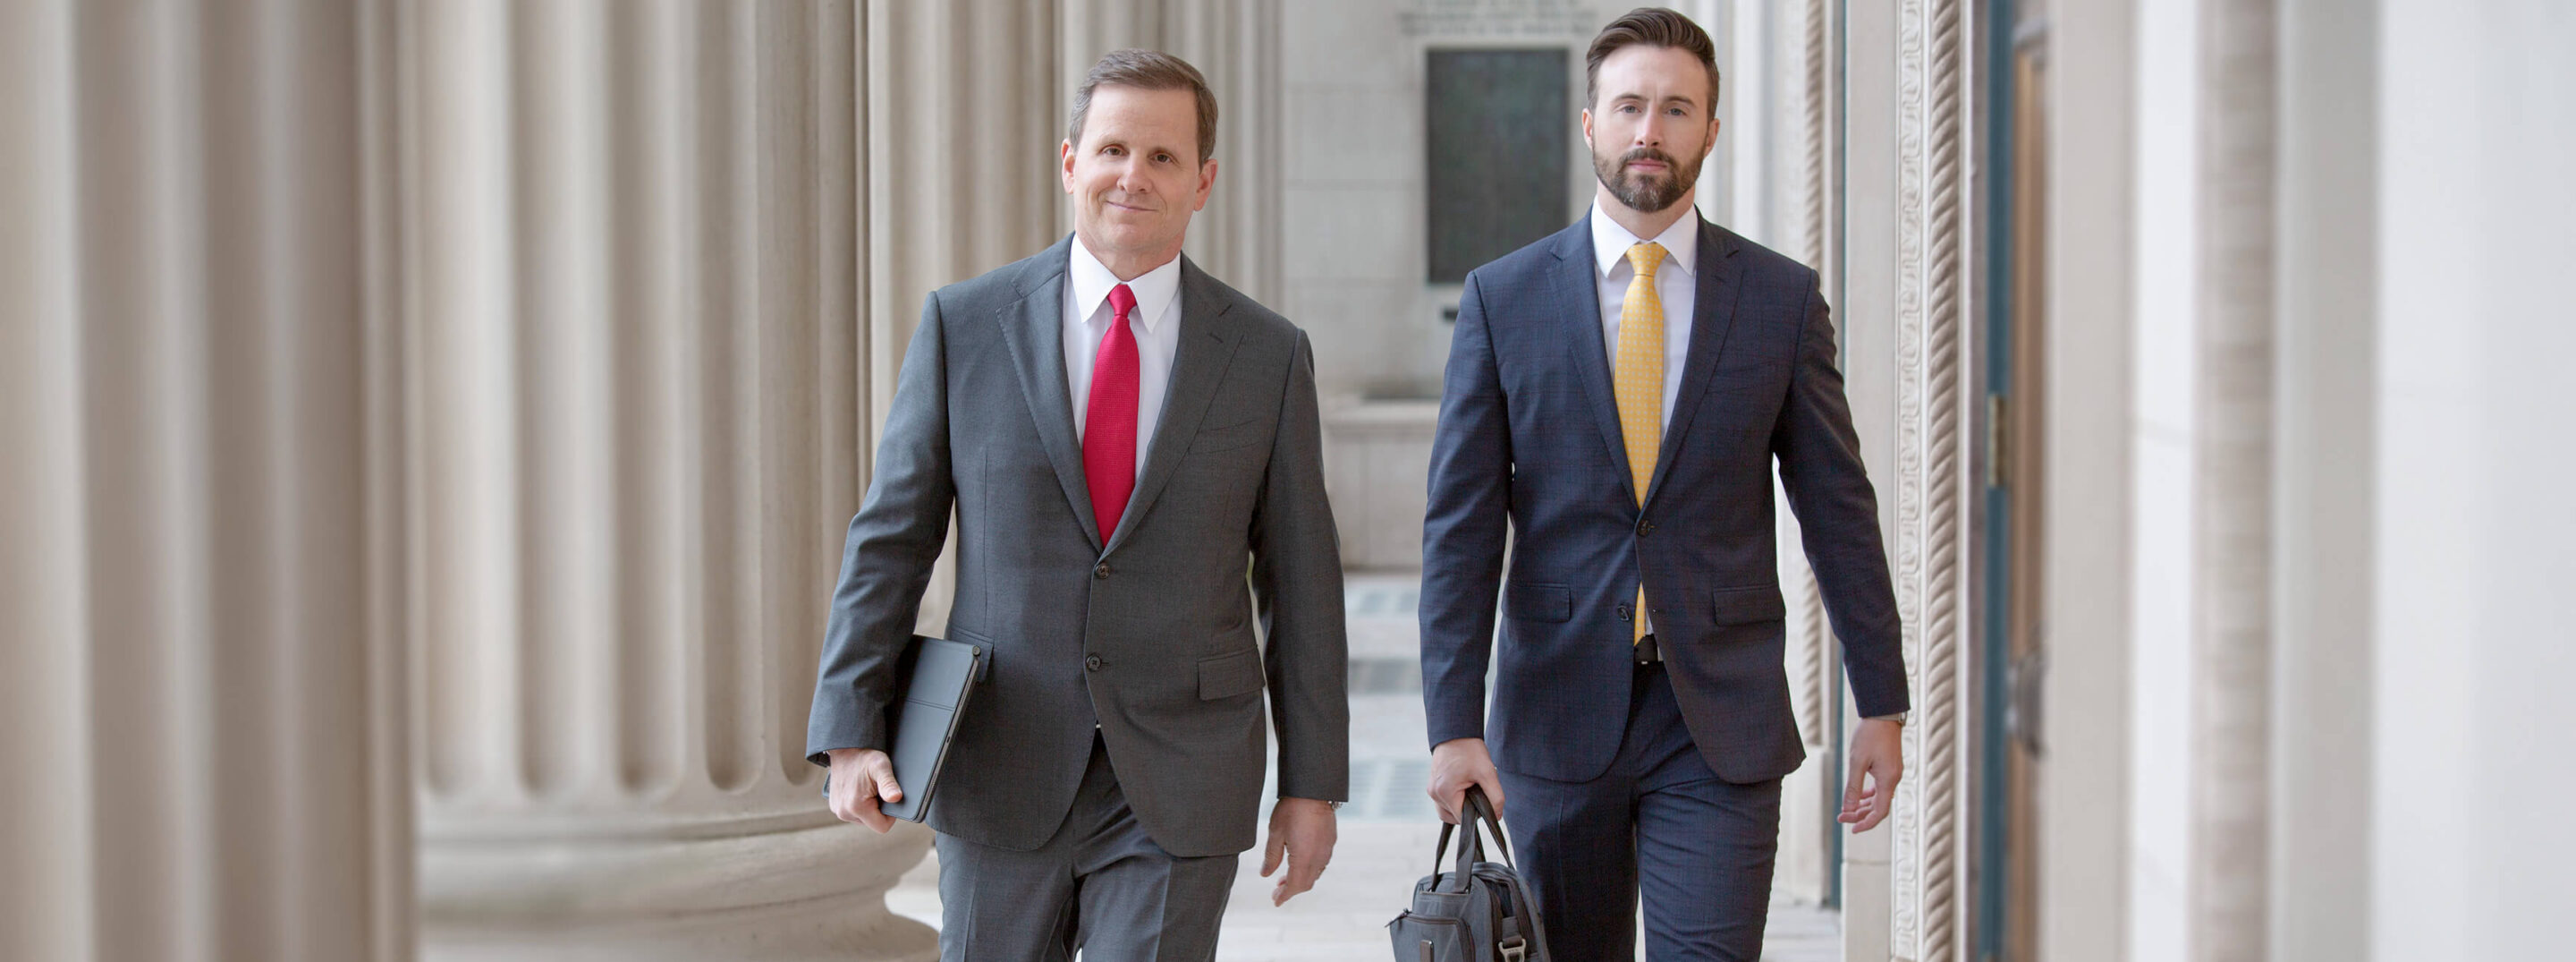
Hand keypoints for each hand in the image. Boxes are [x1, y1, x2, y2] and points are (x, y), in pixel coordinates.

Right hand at [825, 747, 903, 832]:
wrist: (844, 748)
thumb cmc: (864, 757)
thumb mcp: (881, 767)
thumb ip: (889, 784)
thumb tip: (896, 798)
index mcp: (856, 807)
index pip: (882, 827)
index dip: (891, 815)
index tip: (889, 798)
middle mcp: (844, 812)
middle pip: (872, 822)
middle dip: (879, 809)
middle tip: (877, 789)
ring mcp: (838, 810)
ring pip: (864, 818)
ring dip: (869, 806)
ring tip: (868, 787)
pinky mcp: (835, 806)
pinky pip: (854, 813)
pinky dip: (860, 804)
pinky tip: (860, 789)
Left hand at [1261, 797, 1336, 905]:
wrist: (1313, 789)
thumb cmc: (1291, 809)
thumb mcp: (1275, 833)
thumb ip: (1271, 857)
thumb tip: (1265, 875)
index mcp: (1304, 858)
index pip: (1294, 885)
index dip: (1284, 895)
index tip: (1275, 901)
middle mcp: (1318, 857)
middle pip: (1306, 883)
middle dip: (1291, 890)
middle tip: (1276, 890)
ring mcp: (1327, 850)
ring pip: (1315, 874)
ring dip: (1300, 880)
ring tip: (1284, 878)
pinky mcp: (1330, 842)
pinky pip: (1321, 863)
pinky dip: (1309, 870)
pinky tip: (1299, 863)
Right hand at [1426, 737, 1504, 824]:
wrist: (1456, 732)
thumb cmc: (1469, 750)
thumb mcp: (1488, 773)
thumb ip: (1495, 797)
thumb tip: (1496, 816)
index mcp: (1444, 792)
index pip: (1462, 818)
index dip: (1476, 813)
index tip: (1482, 798)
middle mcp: (1434, 793)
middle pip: (1452, 817)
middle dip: (1467, 810)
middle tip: (1476, 792)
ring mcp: (1431, 789)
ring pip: (1447, 811)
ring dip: (1460, 805)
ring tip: (1469, 788)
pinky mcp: (1432, 785)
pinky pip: (1443, 801)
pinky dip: (1454, 799)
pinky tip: (1463, 786)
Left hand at [1839, 718, 1903, 832]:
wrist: (1883, 714)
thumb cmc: (1869, 735)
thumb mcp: (1857, 762)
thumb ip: (1853, 787)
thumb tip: (1848, 809)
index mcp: (1888, 780)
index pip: (1880, 812)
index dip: (1866, 823)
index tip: (1852, 829)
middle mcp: (1893, 779)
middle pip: (1879, 807)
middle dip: (1860, 815)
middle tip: (1841, 818)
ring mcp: (1893, 773)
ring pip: (1879, 798)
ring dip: (1863, 806)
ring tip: (1847, 810)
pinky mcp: (1889, 766)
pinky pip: (1880, 787)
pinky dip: (1869, 794)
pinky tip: (1858, 795)